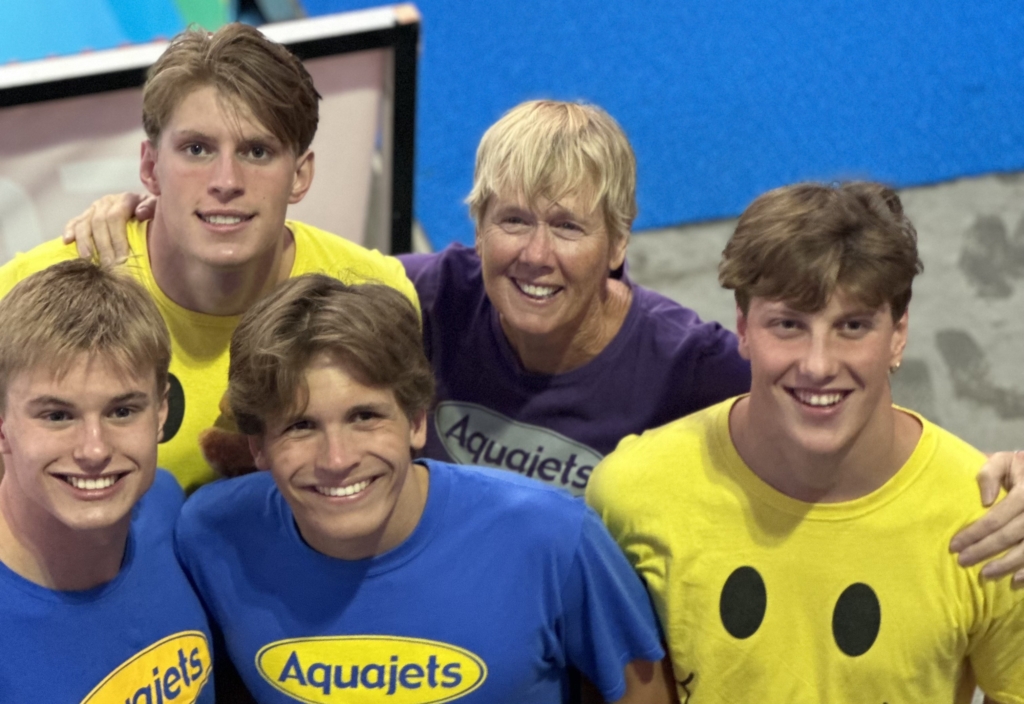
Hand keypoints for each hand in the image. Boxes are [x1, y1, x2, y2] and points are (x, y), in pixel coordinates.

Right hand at [61, 193, 155, 264]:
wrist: (145, 211)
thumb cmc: (154, 217)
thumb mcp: (158, 211)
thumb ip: (151, 208)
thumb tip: (140, 212)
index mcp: (126, 199)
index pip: (116, 217)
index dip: (118, 239)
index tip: (122, 259)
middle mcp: (107, 201)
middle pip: (99, 222)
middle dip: (103, 245)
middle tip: (108, 266)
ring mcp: (94, 208)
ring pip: (85, 223)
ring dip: (85, 242)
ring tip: (88, 259)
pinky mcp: (85, 215)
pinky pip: (74, 222)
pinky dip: (69, 230)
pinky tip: (66, 241)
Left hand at [950, 450, 1023, 585]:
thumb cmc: (1016, 467)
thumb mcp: (1002, 461)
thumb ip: (989, 473)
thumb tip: (986, 501)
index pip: (996, 518)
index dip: (974, 533)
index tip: (954, 545)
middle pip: (1009, 536)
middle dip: (984, 551)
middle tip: (963, 561)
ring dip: (1006, 565)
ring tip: (985, 574)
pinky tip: (1015, 581)